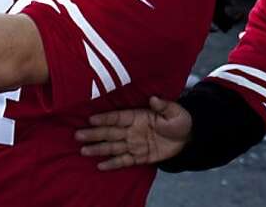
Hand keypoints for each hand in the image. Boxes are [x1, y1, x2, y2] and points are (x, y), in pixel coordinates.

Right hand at [75, 95, 192, 169]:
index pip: (118, 117)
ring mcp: (134, 144)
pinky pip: (124, 161)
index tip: (90, 119)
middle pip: (110, 132)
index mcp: (138, 116)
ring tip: (83, 150)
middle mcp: (132, 130)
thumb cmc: (179, 120)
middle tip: (78, 135)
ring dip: (98, 148)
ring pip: (113, 146)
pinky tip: (100, 165)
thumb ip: (163, 106)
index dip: (105, 118)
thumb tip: (153, 99)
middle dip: (94, 133)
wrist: (187, 138)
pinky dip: (112, 163)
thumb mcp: (175, 111)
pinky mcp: (139, 157)